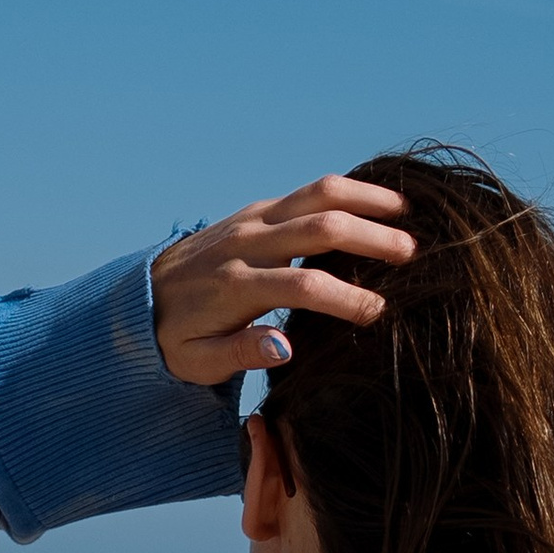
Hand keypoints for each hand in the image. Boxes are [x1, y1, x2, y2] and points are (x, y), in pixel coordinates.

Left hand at [153, 178, 415, 385]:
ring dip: (366, 199)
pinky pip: (308, 190)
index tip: (379, 312)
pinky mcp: (257, 210)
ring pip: (317, 193)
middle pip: (320, 228)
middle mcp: (246, 243)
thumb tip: (285, 348)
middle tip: (413, 254)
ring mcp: (252, 219)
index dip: (348, 298)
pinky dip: (348, 192)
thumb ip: (240, 354)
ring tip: (407, 212)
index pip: (304, 286)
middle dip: (371, 238)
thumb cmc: (176, 339)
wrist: (141, 296)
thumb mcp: (196, 362)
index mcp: (235, 286)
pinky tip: (378, 204)